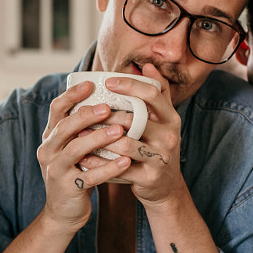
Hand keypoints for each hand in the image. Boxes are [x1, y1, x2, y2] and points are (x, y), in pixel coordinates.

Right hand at [38, 81, 135, 230]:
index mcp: (51, 137)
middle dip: (86, 115)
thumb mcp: (73, 148)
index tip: (90, 83)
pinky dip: (109, 168)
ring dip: (99, 139)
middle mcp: (49, 150)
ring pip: (76, 150)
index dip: (71, 95)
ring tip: (120, 131)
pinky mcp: (68, 188)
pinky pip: (90, 176)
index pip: (56, 110)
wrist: (64, 212)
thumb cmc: (76, 173)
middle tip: (107, 108)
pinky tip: (126, 162)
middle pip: (64, 127)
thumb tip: (107, 99)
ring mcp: (56, 170)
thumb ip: (83, 128)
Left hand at [83, 64, 184, 205]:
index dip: (129, 85)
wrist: (165, 187)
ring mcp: (161, 159)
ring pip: (124, 144)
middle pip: (135, 119)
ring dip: (99, 139)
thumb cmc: (157, 147)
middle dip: (107, 115)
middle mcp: (170, 137)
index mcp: (172, 119)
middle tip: (85, 111)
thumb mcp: (163, 121)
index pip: (152, 95)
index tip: (107, 81)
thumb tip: (148, 66)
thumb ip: (158, 93)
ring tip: (81, 133)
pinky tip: (84, 158)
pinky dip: (100, 163)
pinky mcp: (149, 178)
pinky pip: (119, 168)